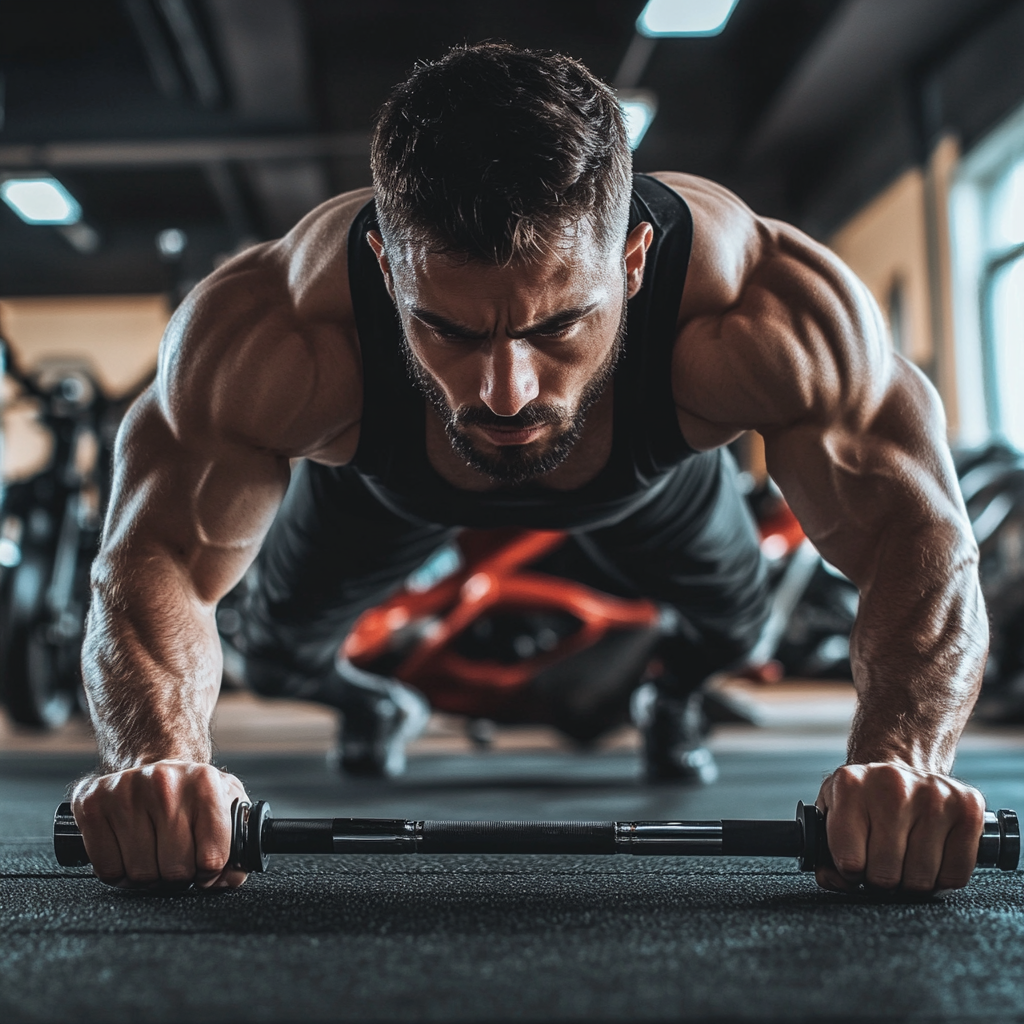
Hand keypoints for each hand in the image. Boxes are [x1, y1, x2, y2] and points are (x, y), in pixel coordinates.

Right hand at [72, 760, 249, 889]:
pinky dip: (118, 872)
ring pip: (140, 874)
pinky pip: (107, 869)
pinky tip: (129, 850)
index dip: (209, 872)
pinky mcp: (92, 803)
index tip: (205, 866)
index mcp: (204, 782)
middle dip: (178, 875)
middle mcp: (164, 781)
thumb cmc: (194, 795)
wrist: (155, 768)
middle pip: (175, 870)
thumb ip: (240, 845)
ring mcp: (125, 790)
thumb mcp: (228, 807)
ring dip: (148, 874)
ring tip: (154, 852)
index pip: (212, 858)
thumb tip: (227, 879)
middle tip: (177, 858)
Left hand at [816, 762, 984, 893]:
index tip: (854, 865)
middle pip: (886, 874)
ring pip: (921, 879)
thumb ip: (822, 851)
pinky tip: (931, 856)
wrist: (901, 768)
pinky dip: (943, 878)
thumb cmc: (863, 800)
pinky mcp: (968, 807)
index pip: (850, 862)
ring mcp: (933, 794)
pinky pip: (956, 874)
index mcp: (849, 785)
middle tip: (882, 862)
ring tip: (905, 858)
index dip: (851, 875)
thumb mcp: (832, 813)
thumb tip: (834, 880)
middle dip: (881, 879)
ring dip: (912, 881)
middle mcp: (891, 784)